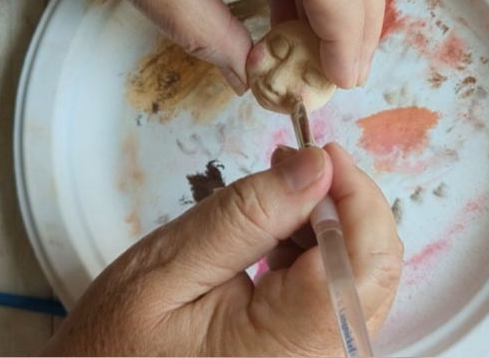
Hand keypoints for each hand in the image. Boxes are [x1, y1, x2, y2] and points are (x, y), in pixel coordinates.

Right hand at [41, 143, 402, 355]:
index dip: (354, 193)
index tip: (318, 150)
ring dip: (328, 225)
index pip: (365, 256)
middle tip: (295, 163)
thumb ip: (246, 216)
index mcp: (294, 344)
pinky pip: (336, 297)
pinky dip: (315, 254)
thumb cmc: (114, 346)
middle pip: (374, 267)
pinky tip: (276, 235)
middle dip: (343, 203)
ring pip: (359, 277)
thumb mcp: (167, 268)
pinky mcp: (307, 356)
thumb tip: (315, 166)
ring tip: (276, 194)